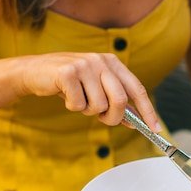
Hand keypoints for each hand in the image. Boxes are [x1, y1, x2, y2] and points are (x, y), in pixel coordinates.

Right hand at [19, 52, 161, 131]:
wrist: (35, 71)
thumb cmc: (70, 82)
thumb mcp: (96, 89)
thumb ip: (116, 102)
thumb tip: (136, 121)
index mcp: (113, 63)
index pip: (137, 89)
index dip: (147, 111)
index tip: (155, 129)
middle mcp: (101, 61)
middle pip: (120, 100)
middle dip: (114, 117)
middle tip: (104, 119)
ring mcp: (84, 65)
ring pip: (99, 106)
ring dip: (88, 111)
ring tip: (79, 99)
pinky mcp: (67, 72)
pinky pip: (79, 105)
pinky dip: (73, 107)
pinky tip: (66, 96)